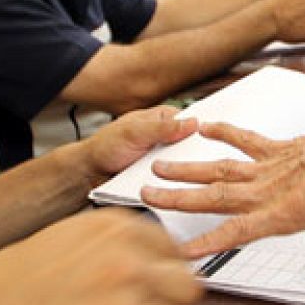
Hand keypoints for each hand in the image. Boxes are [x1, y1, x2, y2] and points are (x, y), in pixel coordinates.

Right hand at [0, 209, 203, 304]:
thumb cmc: (17, 279)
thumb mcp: (71, 234)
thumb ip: (121, 241)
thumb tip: (167, 257)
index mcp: (118, 231)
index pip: (176, 252)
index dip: (165, 270)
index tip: (155, 282)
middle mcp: (128, 267)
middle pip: (189, 290)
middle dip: (170, 301)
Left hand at [79, 105, 197, 179]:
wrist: (90, 172)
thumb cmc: (106, 146)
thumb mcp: (134, 132)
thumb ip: (162, 128)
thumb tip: (192, 122)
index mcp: (164, 117)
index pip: (194, 122)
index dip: (205, 133)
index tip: (214, 143)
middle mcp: (167, 134)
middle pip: (192, 144)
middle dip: (197, 155)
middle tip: (202, 165)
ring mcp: (165, 154)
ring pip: (185, 163)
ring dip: (186, 170)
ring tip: (191, 177)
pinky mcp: (161, 172)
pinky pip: (175, 177)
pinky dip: (176, 182)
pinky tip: (179, 186)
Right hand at [141, 113, 304, 278]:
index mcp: (281, 214)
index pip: (235, 233)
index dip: (206, 243)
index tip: (180, 253)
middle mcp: (267, 191)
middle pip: (214, 197)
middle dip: (178, 200)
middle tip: (147, 197)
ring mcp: (268, 166)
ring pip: (220, 169)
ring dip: (188, 169)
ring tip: (159, 168)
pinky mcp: (277, 147)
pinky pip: (245, 138)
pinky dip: (224, 131)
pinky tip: (203, 125)